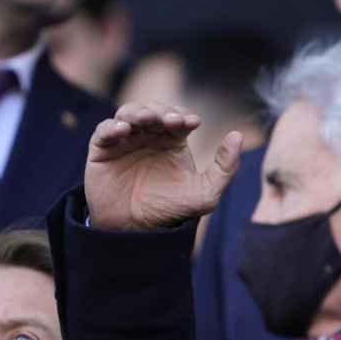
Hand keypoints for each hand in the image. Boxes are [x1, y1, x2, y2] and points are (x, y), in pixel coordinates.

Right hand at [85, 103, 241, 230]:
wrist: (136, 229)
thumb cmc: (171, 209)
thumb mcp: (205, 193)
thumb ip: (225, 167)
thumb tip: (237, 135)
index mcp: (173, 141)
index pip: (179, 118)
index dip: (184, 115)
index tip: (191, 123)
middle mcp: (149, 136)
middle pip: (154, 110)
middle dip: (163, 111)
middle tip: (170, 120)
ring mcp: (125, 140)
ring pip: (129, 113)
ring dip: (139, 112)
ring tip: (148, 119)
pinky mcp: (102, 149)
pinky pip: (104, 130)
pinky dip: (112, 126)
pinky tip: (123, 130)